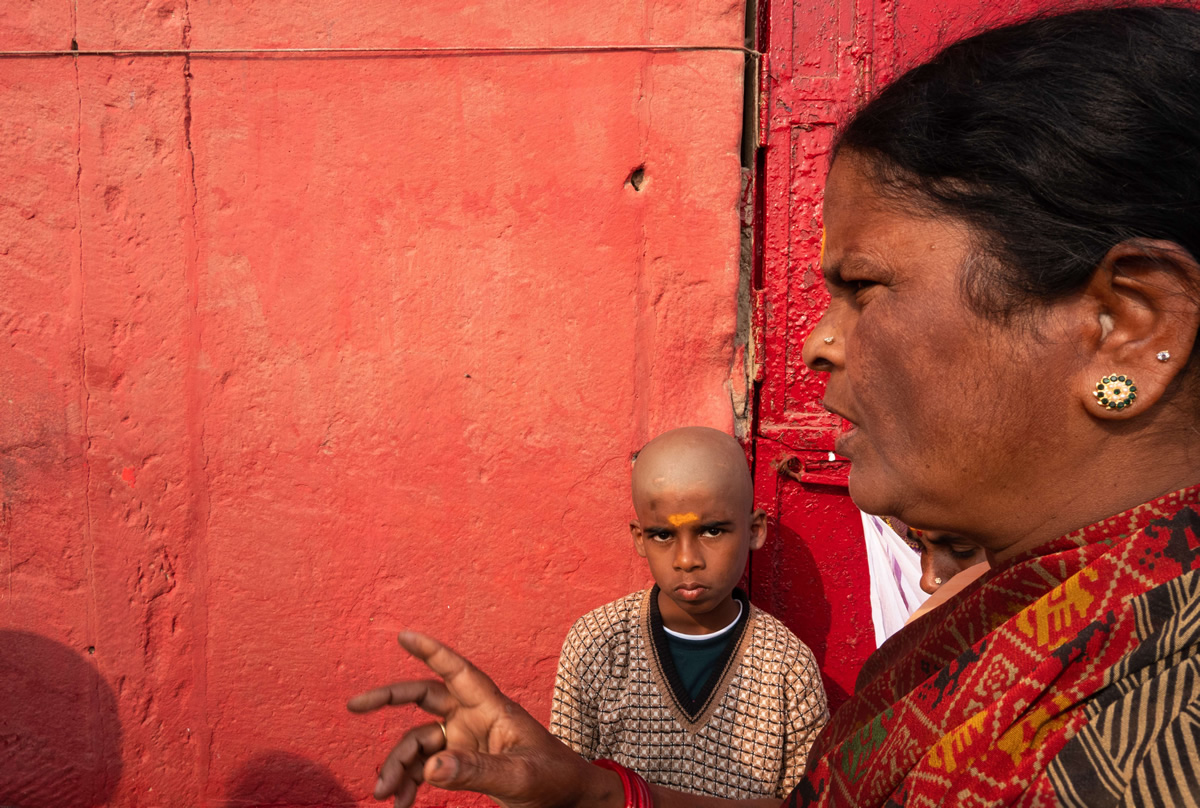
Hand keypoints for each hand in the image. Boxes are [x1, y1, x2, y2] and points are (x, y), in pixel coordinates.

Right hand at [347, 631, 616, 807]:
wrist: (569, 801)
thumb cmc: (554, 781)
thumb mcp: (519, 778)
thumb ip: (476, 772)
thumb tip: (430, 768)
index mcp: (492, 708)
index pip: (457, 672)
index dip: (432, 651)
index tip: (403, 635)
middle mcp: (474, 718)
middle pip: (424, 698)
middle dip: (388, 700)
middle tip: (353, 706)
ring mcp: (466, 740)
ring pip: (419, 742)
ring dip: (398, 765)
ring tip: (384, 795)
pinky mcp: (463, 763)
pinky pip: (426, 766)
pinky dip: (409, 782)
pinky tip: (400, 803)